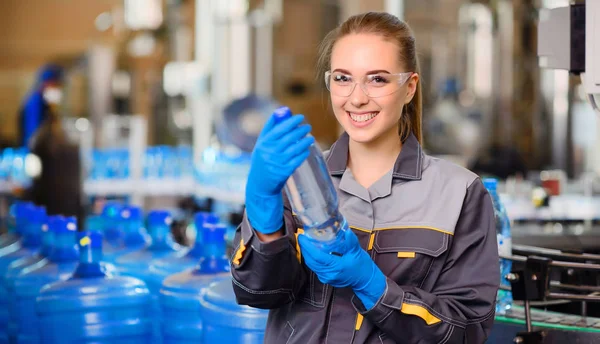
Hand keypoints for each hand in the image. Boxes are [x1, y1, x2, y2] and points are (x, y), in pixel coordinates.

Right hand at [245, 107, 313, 233]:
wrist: (260, 183)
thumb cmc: (262, 159)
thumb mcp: (262, 143)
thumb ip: (271, 127)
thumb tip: (283, 110)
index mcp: (264, 143)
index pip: (279, 129)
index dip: (291, 122)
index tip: (300, 117)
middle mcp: (270, 152)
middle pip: (288, 138)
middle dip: (300, 130)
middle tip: (307, 126)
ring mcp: (277, 162)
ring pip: (295, 148)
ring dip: (304, 141)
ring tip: (310, 137)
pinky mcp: (284, 171)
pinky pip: (297, 160)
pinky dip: (303, 153)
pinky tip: (307, 148)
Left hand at [298, 228, 385, 308]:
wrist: (365, 280)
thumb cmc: (361, 265)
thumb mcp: (356, 251)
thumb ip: (350, 241)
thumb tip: (345, 230)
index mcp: (337, 266)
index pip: (317, 256)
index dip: (307, 246)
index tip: (302, 237)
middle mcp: (329, 274)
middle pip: (311, 261)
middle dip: (304, 249)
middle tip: (302, 237)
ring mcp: (327, 278)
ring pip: (311, 265)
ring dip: (306, 254)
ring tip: (305, 242)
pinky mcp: (326, 279)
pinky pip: (315, 268)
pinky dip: (311, 259)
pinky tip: (311, 251)